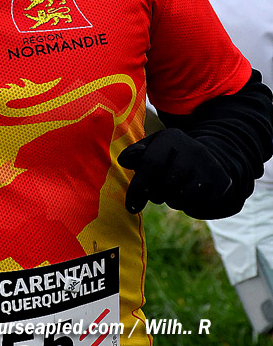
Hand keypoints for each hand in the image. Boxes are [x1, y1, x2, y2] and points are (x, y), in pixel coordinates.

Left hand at [118, 127, 232, 217]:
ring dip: (173, 201)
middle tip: (158, 192)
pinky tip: (189, 196)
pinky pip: (197, 208)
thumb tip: (124, 160)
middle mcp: (193, 150)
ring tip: (175, 191)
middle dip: (156, 196)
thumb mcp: (153, 147)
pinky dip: (189, 208)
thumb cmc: (171, 156)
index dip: (138, 188)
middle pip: (166, 185)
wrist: (211, 158)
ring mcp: (209, 168)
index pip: (151, 164)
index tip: (130, 207)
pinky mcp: (221, 185)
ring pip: (182, 199)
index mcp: (172, 137)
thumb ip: (136, 154)